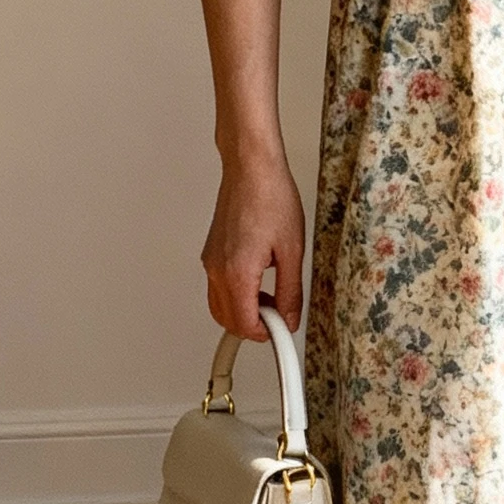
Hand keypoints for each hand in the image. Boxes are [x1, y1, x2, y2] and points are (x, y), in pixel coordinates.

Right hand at [201, 152, 304, 340]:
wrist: (251, 169)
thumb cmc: (270, 198)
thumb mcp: (293, 251)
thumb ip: (290, 291)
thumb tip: (290, 318)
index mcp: (236, 272)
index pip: (244, 325)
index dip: (265, 334)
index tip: (282, 329)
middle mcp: (217, 270)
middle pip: (226, 320)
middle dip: (253, 326)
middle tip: (279, 315)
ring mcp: (210, 261)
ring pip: (219, 306)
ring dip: (243, 311)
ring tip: (272, 296)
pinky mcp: (211, 253)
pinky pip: (218, 287)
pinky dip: (236, 295)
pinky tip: (259, 281)